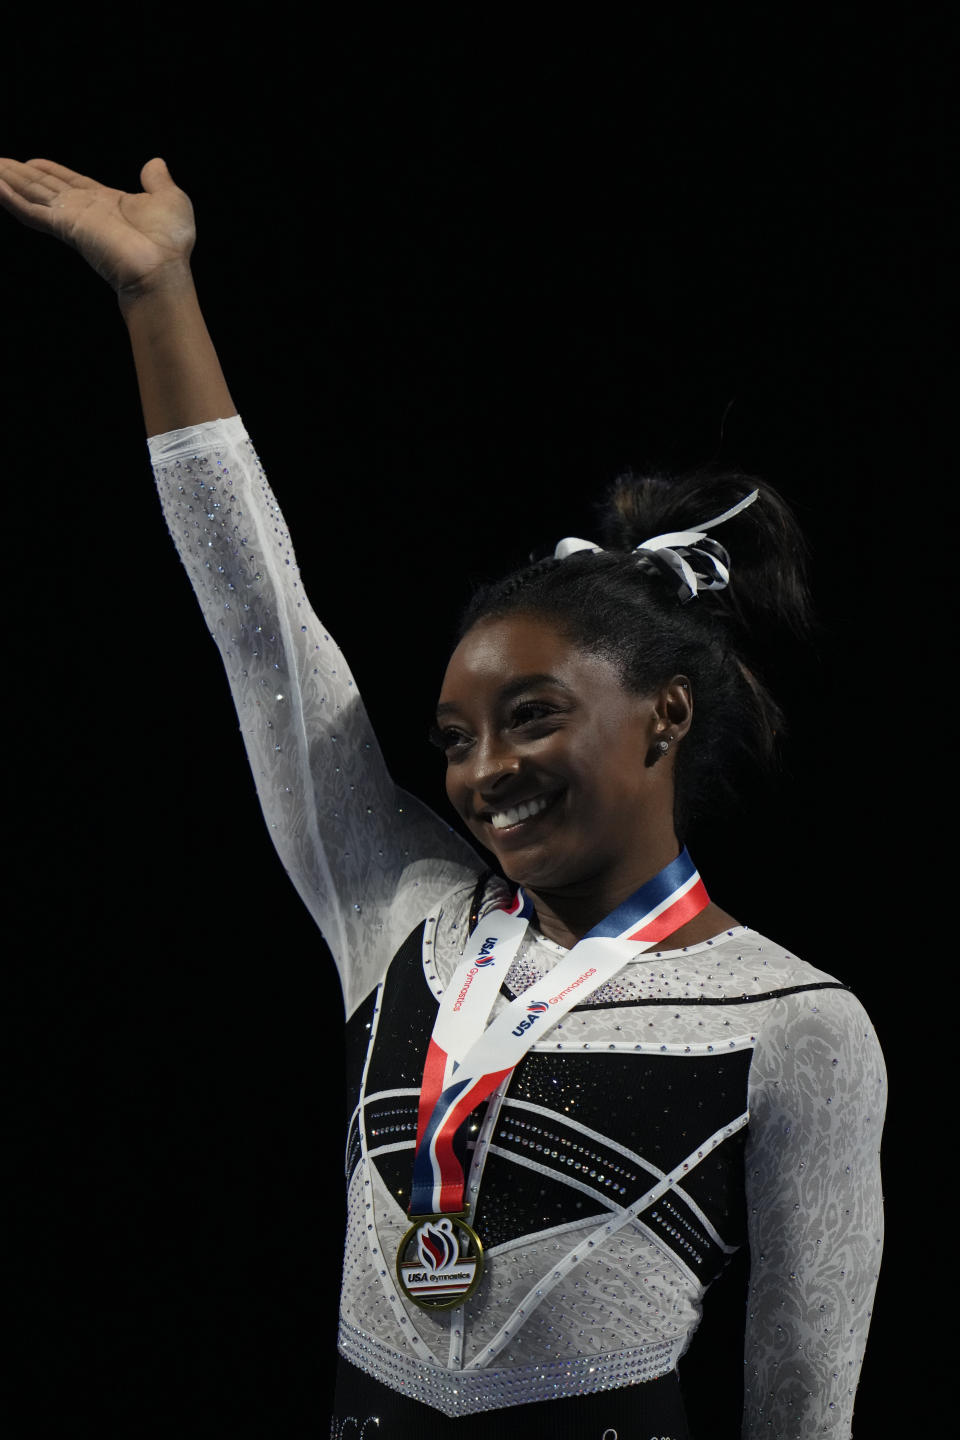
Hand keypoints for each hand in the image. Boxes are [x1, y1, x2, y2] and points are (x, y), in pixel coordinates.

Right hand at [0, 156, 195, 295]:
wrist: (162, 267)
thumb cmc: (170, 241)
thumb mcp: (170, 199)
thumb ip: (158, 181)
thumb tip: (155, 164)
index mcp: (106, 203)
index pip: (69, 183)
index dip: (49, 171)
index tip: (30, 162)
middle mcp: (85, 211)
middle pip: (44, 188)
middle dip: (19, 175)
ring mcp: (72, 219)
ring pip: (31, 195)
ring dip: (8, 182)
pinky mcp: (65, 227)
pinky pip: (30, 211)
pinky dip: (10, 198)